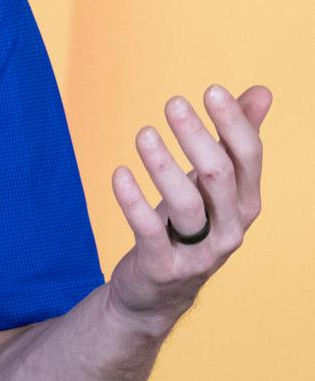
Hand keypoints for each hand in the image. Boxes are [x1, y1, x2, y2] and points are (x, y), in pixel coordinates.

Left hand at [106, 84, 271, 333]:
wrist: (159, 291)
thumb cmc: (191, 223)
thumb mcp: (215, 185)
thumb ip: (236, 139)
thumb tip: (262, 92)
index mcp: (246, 201)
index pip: (249, 157)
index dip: (233, 122)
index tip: (210, 89)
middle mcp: (230, 227)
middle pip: (219, 175)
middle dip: (197, 136)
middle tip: (173, 103)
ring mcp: (199, 252)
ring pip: (186, 204)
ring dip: (163, 165)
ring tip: (143, 133)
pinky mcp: (163, 266)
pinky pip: (148, 231)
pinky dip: (132, 201)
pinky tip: (118, 173)